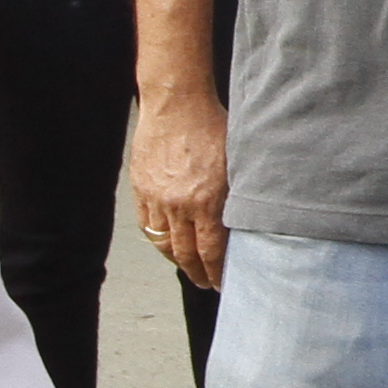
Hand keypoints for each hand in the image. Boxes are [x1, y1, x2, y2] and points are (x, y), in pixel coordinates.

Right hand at [131, 81, 225, 288]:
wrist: (176, 103)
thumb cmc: (213, 126)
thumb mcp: (237, 163)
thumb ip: (237, 198)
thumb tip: (247, 226)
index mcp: (206, 200)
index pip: (211, 251)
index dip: (217, 272)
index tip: (224, 283)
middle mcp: (178, 205)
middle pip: (186, 254)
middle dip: (198, 274)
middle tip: (208, 284)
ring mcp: (156, 198)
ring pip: (164, 244)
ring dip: (178, 261)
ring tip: (190, 269)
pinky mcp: (140, 189)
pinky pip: (147, 226)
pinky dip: (158, 240)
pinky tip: (169, 245)